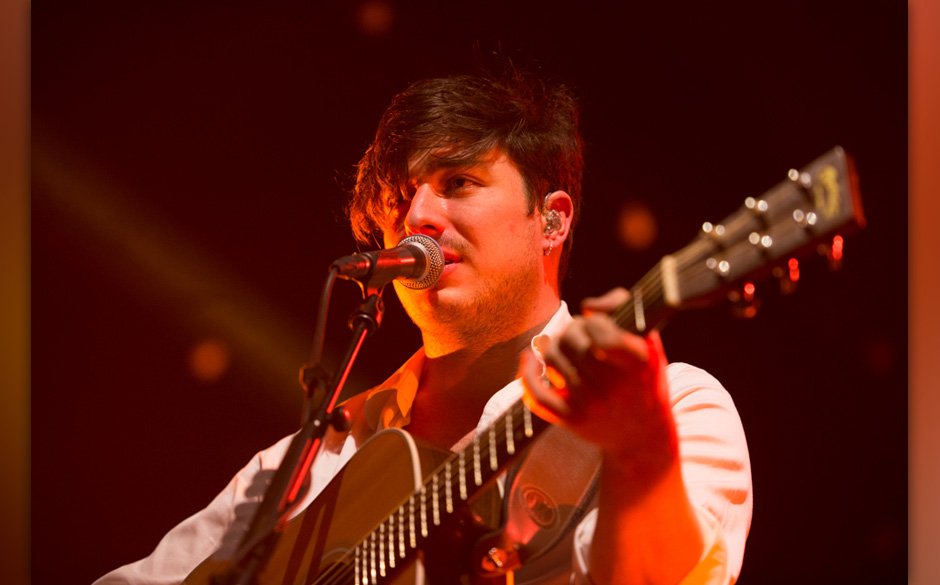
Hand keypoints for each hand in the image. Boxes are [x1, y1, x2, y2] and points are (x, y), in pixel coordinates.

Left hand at [521, 288, 677, 472]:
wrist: (642, 435)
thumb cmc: (643, 379)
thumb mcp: (649, 341)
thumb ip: (623, 307)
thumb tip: (588, 306)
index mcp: (638, 363)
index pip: (601, 332)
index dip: (593, 321)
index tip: (596, 323)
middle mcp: (614, 387)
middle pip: (572, 341)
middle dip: (571, 330)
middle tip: (578, 333)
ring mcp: (591, 406)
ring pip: (552, 359)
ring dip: (554, 347)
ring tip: (566, 349)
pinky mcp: (572, 420)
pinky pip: (536, 394)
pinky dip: (527, 373)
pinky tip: (528, 359)